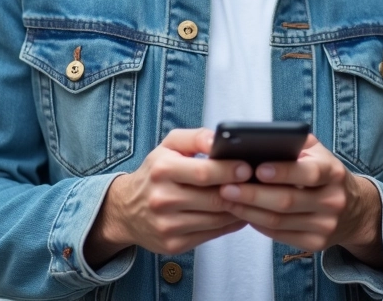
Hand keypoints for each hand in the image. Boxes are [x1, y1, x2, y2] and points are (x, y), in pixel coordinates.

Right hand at [84, 128, 250, 265]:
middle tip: (257, 183)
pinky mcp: (174, 244)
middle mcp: (162, 200)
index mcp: (162, 170)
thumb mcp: (169, 146)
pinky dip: (230, 224)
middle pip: (214, 198)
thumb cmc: (155, 173)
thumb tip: (220, 139)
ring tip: (251, 197)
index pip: (203, 172)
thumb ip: (196, 137)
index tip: (248, 167)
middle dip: (240, 191)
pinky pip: (212, 234)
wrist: (126, 210)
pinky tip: (237, 213)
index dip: (229, 170)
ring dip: (239, 209)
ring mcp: (168, 225)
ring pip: (217, 219)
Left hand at [218, 135, 382, 267]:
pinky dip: (258, 224)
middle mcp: (332, 200)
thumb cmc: (324, 172)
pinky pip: (280, 235)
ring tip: (227, 199)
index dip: (282, 172)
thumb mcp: (318, 152)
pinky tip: (244, 213)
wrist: (354, 209)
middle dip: (253, 194)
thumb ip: (294, 143)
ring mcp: (325, 225)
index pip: (308, 172)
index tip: (257, 169)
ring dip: (249, 211)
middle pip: (287, 201)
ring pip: (279, 221)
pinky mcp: (316, 243)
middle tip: (226, 186)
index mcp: (333, 172)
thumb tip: (258, 140)